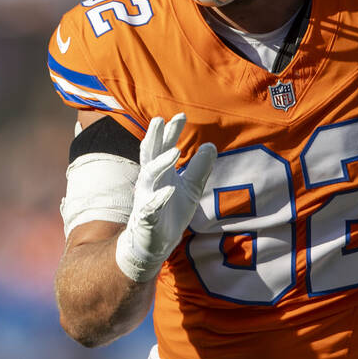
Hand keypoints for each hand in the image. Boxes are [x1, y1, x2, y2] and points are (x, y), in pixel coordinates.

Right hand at [115, 114, 216, 281]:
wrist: (156, 243)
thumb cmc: (171, 211)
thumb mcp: (190, 187)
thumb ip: (199, 168)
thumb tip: (211, 145)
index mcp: (160, 172)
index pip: (162, 146)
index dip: (170, 131)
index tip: (181, 115)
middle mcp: (150, 181)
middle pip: (149, 154)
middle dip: (154, 137)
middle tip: (160, 119)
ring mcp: (146, 198)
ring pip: (149, 175)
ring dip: (161, 162)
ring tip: (175, 151)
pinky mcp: (147, 217)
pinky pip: (151, 206)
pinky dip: (159, 198)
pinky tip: (170, 190)